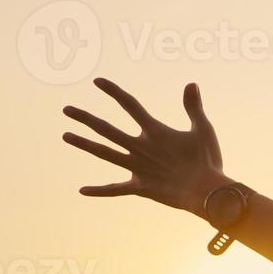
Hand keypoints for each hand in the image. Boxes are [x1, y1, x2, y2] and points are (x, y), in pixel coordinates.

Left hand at [62, 79, 228, 214]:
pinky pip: (116, 189)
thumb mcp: (203, 130)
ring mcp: (137, 168)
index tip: (97, 82)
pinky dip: (99, 190)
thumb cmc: (207, 160)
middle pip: (106, 129)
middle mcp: (140, 147)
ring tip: (65, 136)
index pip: (130, 106)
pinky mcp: (140, 187)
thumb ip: (193, 107)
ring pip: (104, 153)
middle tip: (66, 109)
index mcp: (155, 132)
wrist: (206, 192)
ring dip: (84, 144)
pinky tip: (82, 190)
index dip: (113, 92)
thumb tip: (191, 84)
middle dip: (85, 118)